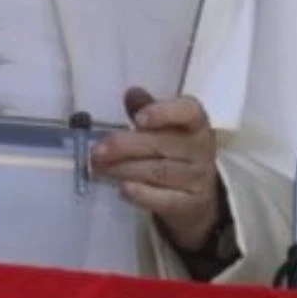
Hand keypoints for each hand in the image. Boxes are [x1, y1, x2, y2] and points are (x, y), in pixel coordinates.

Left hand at [91, 87, 222, 252]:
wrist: (197, 195)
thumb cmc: (175, 150)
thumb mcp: (164, 127)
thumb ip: (146, 109)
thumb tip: (131, 93)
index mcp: (196, 123)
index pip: (188, 112)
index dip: (162, 113)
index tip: (138, 119)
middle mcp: (201, 149)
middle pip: (162, 145)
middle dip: (124, 147)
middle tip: (96, 151)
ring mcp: (198, 178)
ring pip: (158, 172)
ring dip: (124, 169)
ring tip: (98, 167)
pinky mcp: (190, 204)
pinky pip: (164, 199)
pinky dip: (141, 194)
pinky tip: (122, 188)